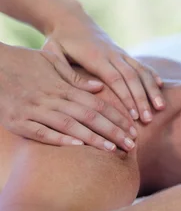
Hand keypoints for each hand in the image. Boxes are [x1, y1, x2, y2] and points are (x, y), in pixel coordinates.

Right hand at [0, 44, 135, 150]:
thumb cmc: (22, 63)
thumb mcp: (50, 62)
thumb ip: (74, 77)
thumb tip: (100, 87)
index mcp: (62, 87)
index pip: (97, 104)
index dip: (117, 117)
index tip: (133, 128)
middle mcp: (52, 98)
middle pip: (89, 116)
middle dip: (113, 131)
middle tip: (131, 144)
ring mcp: (34, 110)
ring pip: (70, 125)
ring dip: (93, 138)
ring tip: (112, 149)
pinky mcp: (17, 122)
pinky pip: (41, 132)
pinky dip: (59, 139)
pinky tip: (77, 146)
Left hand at [44, 5, 163, 123]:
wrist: (70, 18)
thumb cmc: (59, 40)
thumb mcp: (53, 54)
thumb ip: (70, 73)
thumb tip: (97, 88)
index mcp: (95, 57)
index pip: (115, 79)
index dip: (126, 97)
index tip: (134, 115)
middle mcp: (112, 54)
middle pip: (132, 78)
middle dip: (142, 99)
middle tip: (149, 119)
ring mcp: (120, 53)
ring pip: (140, 71)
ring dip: (151, 90)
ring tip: (161, 107)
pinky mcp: (124, 53)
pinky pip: (141, 64)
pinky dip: (151, 75)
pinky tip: (160, 86)